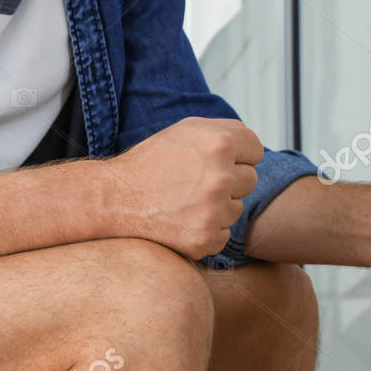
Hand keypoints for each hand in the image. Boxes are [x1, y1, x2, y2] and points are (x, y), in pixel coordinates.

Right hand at [103, 117, 263, 258]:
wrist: (115, 198)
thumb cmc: (150, 163)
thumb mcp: (186, 130)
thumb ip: (225, 130)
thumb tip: (254, 147)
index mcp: (220, 143)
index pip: (256, 151)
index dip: (237, 155)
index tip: (215, 161)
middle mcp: (220, 177)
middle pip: (250, 180)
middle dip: (229, 181)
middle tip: (196, 183)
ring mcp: (213, 212)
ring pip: (236, 209)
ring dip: (217, 207)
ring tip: (186, 201)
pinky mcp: (203, 240)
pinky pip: (223, 235)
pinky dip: (207, 231)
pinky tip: (183, 221)